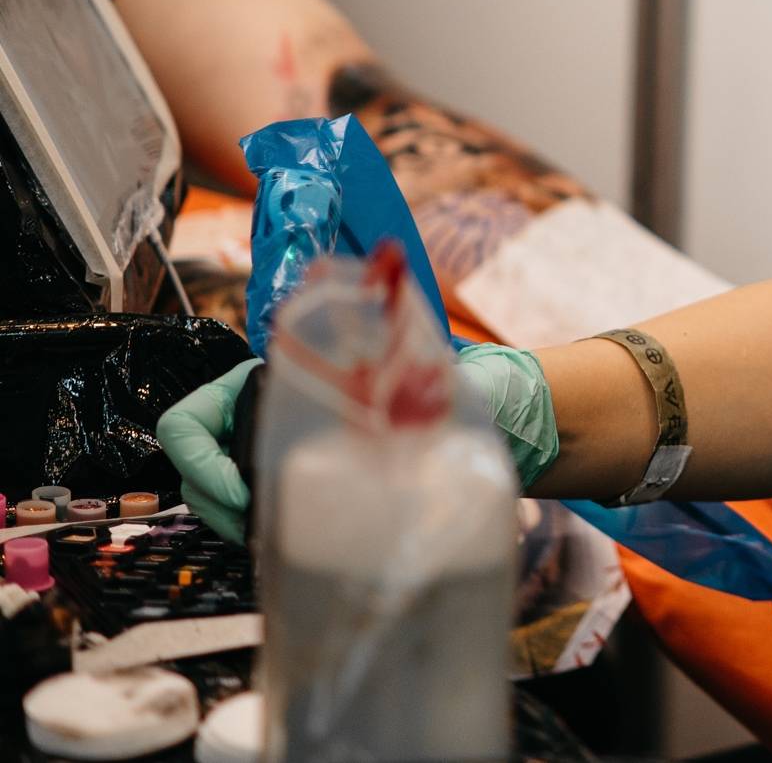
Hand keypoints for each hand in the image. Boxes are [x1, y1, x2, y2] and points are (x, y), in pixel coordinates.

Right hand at [153, 344, 556, 543]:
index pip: (183, 423)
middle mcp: (243, 417)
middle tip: (259, 525)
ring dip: (231, 522)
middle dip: (217, 503)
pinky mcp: (270, 484)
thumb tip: (422, 390)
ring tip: (273, 537)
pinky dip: (251, 530)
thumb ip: (398, 384)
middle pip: (191, 470)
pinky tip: (284, 541)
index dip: (198, 461)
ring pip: (210, 498)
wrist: (439, 413)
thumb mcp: (400, 379)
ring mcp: (252, 452)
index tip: (240, 490)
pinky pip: (237, 513)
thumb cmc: (419, 389)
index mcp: (253, 383)